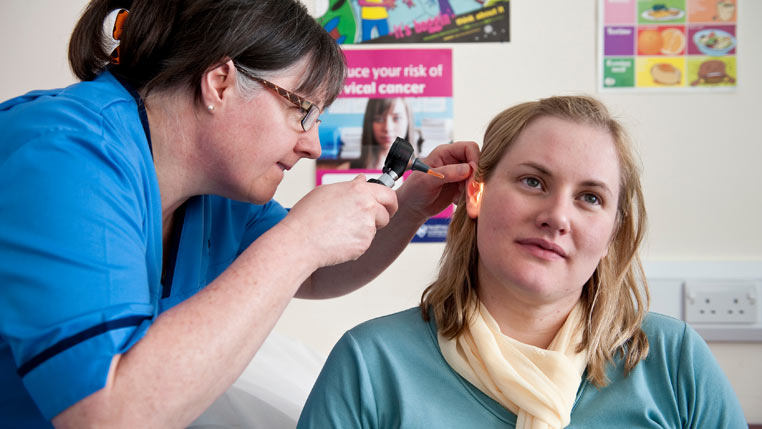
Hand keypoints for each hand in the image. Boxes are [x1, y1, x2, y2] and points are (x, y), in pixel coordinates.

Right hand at [282, 175, 397, 267]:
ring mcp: (367, 226)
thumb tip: (363, 180)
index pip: (388, 193)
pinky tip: (338, 240)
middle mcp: (367, 206)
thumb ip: (350, 186)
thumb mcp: (326, 191)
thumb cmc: (307, 216)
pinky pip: (365, 242)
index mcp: (359, 190)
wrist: (300, 241)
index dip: (389, 200)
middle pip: (388, 211)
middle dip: (385, 215)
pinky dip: (356, 242)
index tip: (388, 205)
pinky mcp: (364, 244)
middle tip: (376, 219)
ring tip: (341, 229)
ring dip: (365, 229)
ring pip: (375, 228)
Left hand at [397, 141, 479, 221]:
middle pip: (476, 163)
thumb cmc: (414, 190)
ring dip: (472, 191)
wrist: (413, 208)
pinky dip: (469, 197)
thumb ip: (446, 173)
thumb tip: (468, 169)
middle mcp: (454, 161)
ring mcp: (459, 174)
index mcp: (445, 152)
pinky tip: (455, 201)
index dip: (475, 160)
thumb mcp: (426, 181)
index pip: (469, 148)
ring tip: (459, 200)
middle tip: (470, 194)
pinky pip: (473, 189)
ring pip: (476, 178)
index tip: (472, 176)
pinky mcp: (461, 187)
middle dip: (475, 179)